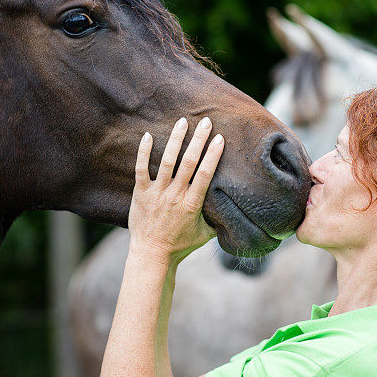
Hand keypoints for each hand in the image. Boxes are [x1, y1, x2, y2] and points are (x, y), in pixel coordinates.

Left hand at [128, 116, 224, 265]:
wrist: (151, 255)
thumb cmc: (181, 245)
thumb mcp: (205, 234)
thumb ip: (219, 219)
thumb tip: (237, 209)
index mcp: (192, 204)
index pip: (205, 174)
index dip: (213, 155)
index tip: (220, 138)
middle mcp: (175, 195)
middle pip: (188, 162)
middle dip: (198, 140)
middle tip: (205, 121)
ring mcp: (157, 193)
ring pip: (167, 161)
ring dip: (175, 139)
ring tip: (182, 122)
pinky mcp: (140, 193)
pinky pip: (141, 169)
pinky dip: (144, 152)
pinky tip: (147, 135)